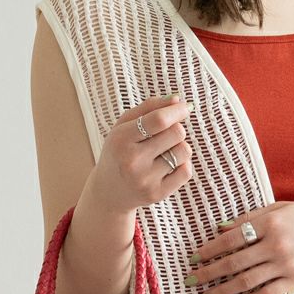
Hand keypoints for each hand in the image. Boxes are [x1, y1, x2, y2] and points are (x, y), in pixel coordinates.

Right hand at [90, 94, 194, 215]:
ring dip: (180, 147)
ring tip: (165, 151)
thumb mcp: (124, 125)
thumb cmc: (119, 151)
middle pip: (176, 133)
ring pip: (184, 151)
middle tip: (165, 134)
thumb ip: (149, 108)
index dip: (177, 111)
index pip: (158, 120)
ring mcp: (145, 180)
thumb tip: (178, 100)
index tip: (185, 107)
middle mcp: (132, 161)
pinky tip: (169, 166)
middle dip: (176, 128)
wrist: (108, 192)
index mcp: (122, 139)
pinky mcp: (157, 194)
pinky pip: (186, 172)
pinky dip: (182, 165)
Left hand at [185, 202, 293, 293]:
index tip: (194, 259)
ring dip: (223, 291)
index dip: (209, 250)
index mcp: (270, 222)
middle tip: (190, 281)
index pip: (231, 239)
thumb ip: (251, 218)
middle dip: (209, 273)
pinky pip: (267, 293)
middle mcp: (276, 244)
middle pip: (234, 263)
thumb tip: (220, 228)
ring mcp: (286, 264)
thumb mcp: (281, 208)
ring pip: (247, 281)